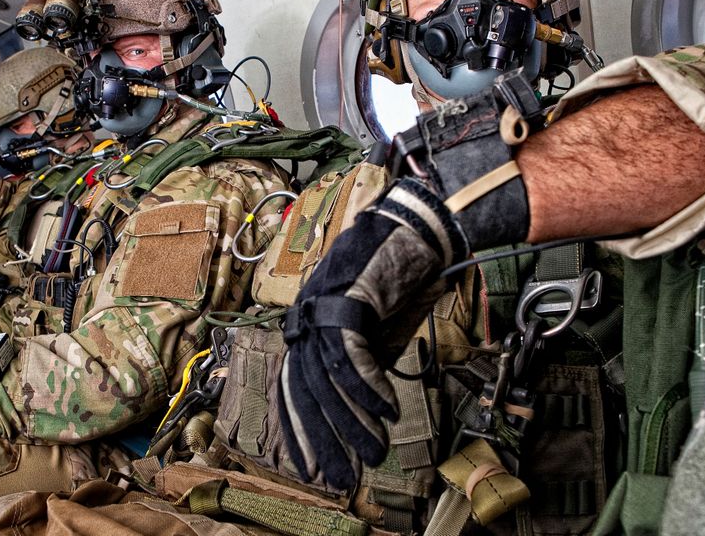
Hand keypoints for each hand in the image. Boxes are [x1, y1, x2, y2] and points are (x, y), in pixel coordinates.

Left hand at [278, 178, 466, 488]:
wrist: (410, 229)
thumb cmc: (394, 278)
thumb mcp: (376, 331)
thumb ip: (363, 363)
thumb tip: (363, 408)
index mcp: (306, 325)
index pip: (295, 387)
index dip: (303, 429)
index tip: (311, 465)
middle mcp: (305, 317)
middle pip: (305, 390)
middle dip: (322, 438)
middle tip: (336, 475)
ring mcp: (322, 308)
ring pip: (328, 379)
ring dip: (353, 420)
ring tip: (373, 451)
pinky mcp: (346, 301)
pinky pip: (352, 356)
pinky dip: (370, 387)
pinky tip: (386, 411)